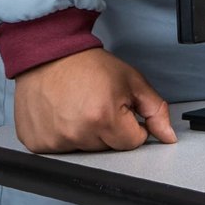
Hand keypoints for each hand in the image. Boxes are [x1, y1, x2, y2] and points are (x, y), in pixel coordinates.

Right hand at [13, 48, 176, 152]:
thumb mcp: (132, 81)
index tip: (120, 108)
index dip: (132, 124)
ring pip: (85, 150)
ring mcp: (54, 140)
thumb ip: (155, 111)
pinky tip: (62, 114)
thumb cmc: (89, 65)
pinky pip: (60, 150)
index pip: (132, 142)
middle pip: (109, 148)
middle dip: (109, 129)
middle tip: (97, 103)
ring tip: (78, 107)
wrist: (50, 54)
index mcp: (104, 118)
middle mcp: (77, 133)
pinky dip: (63, 135)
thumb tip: (168, 137)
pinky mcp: (36, 143)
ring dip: (86, 133)